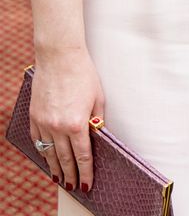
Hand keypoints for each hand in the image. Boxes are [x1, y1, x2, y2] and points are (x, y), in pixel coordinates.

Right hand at [29, 51, 104, 192]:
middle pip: (65, 158)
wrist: (59, 57)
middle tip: (74, 186)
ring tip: (60, 179)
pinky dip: (43, 151)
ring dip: (55, 168)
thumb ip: (97, 120)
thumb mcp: (98, 97)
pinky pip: (38, 140)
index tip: (87, 183)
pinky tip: (48, 157)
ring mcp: (44, 122)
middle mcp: (58, 126)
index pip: (83, 156)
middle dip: (71, 174)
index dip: (86, 171)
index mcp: (76, 123)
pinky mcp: (35, 116)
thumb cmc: (83, 73)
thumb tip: (97, 136)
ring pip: (49, 153)